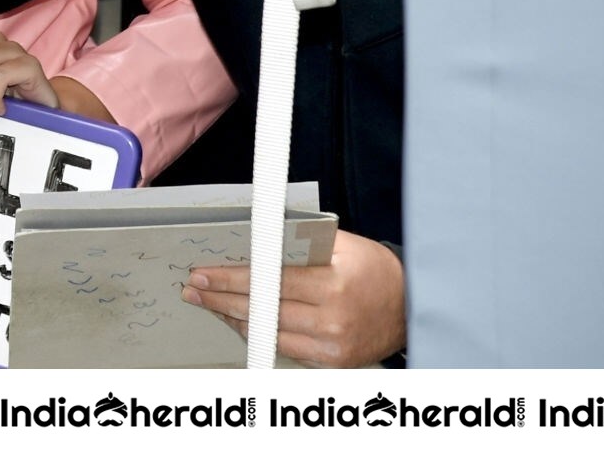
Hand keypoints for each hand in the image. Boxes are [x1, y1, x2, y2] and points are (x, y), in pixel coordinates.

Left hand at [180, 229, 407, 366]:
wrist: (409, 304)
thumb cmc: (371, 267)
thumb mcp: (339, 244)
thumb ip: (296, 242)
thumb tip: (248, 239)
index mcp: (333, 284)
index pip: (268, 282)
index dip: (230, 279)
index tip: (202, 274)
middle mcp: (332, 320)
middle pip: (260, 311)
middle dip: (219, 299)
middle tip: (194, 289)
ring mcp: (331, 347)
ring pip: (266, 335)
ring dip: (233, 318)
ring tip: (211, 303)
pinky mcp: (331, 363)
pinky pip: (282, 349)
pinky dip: (259, 334)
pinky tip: (242, 320)